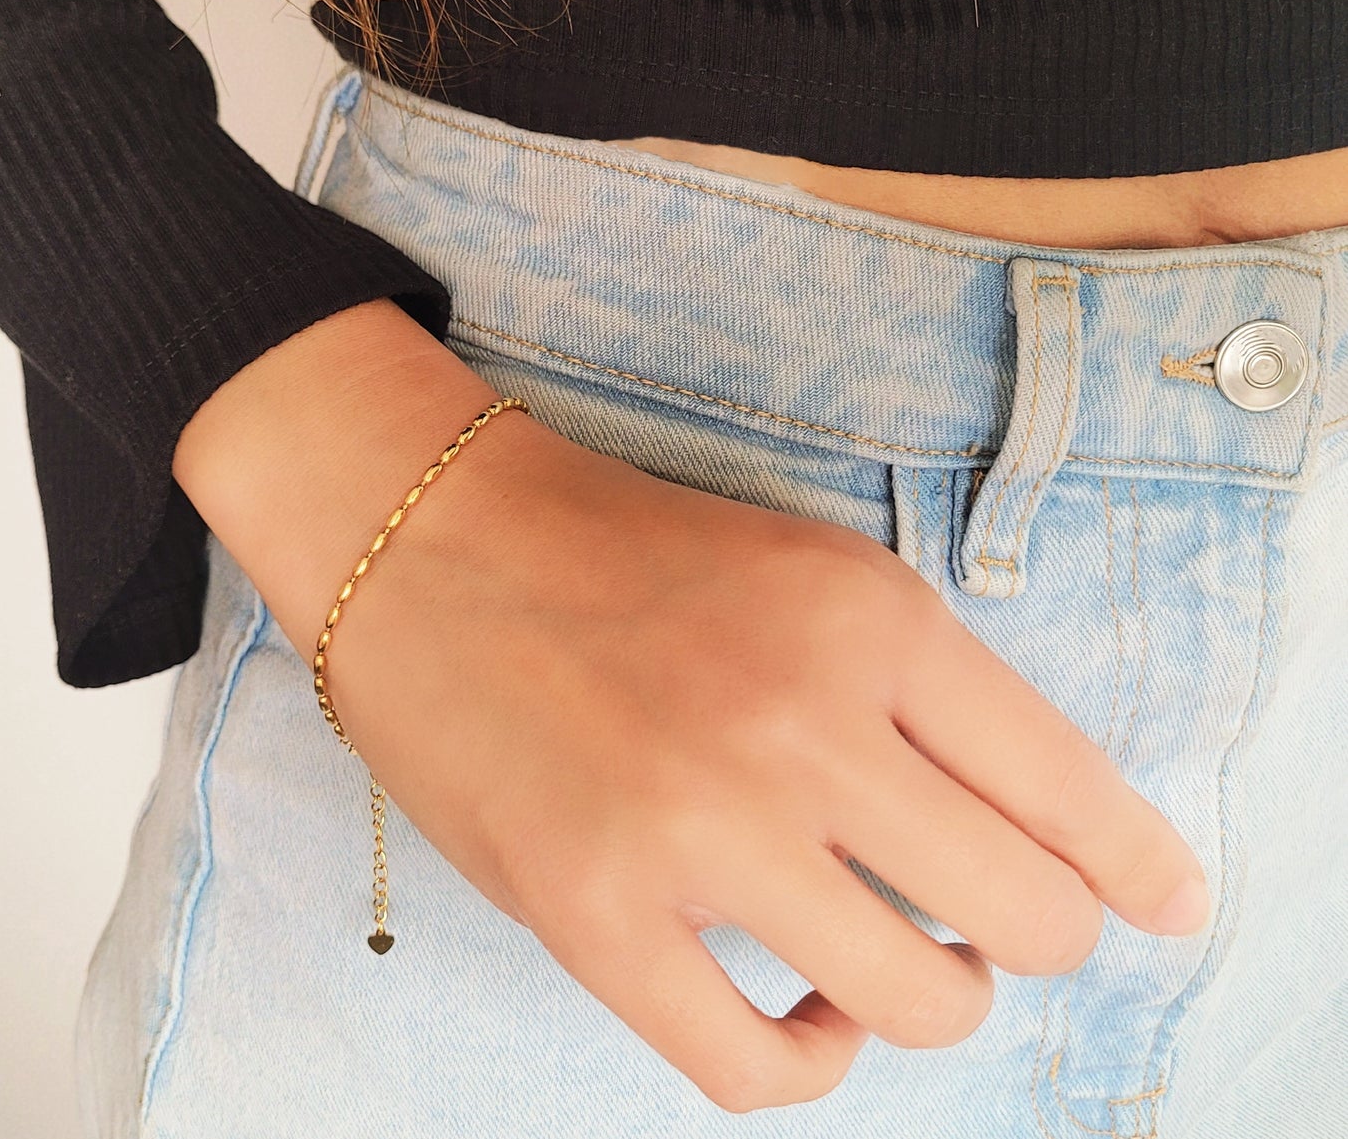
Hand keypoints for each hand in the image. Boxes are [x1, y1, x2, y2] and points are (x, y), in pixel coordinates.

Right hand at [175, 302, 1209, 1114]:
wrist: (430, 531)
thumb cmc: (624, 548)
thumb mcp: (807, 571)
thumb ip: (920, 692)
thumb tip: (1044, 840)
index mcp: (869, 618)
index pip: (1067, 786)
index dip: (1139, 868)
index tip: (1170, 906)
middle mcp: (803, 722)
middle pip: (1025, 917)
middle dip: (1031, 939)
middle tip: (989, 925)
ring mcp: (697, 826)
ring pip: (918, 1002)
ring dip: (926, 999)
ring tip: (883, 960)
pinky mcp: (595, 915)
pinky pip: (760, 1069)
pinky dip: (811, 1066)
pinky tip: (805, 1021)